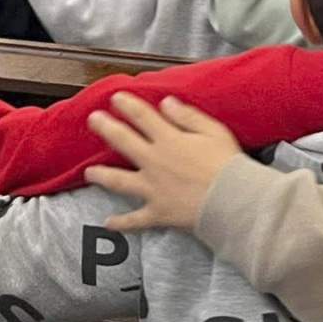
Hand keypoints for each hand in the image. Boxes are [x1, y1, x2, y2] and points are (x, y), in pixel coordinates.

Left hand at [84, 93, 241, 230]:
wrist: (233, 201)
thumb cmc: (227, 164)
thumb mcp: (213, 131)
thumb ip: (187, 116)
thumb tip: (166, 102)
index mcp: (169, 139)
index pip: (142, 116)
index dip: (127, 105)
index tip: (115, 98)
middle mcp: (154, 162)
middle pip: (123, 142)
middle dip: (105, 128)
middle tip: (92, 120)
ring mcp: (152, 188)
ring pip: (119, 181)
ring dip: (102, 175)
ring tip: (89, 173)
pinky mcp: (158, 212)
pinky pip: (135, 220)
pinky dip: (121, 223)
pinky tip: (108, 223)